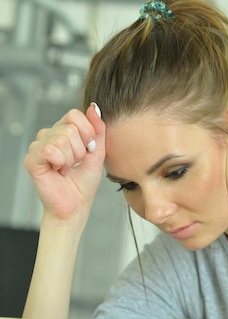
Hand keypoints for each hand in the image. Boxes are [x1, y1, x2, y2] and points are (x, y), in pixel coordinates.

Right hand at [24, 103, 104, 224]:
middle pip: (70, 128)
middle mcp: (49, 136)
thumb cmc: (84, 184)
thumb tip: (94, 106)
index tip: (88, 151)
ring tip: (66, 169)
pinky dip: (60, 163)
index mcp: (63, 132)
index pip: (75, 115)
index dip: (87, 133)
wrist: (76, 206)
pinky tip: (58, 171)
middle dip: (80, 151)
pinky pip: (49, 150)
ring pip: (61, 139)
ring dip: (71, 159)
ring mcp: (39, 146)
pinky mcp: (32, 159)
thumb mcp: (97, 153)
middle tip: (75, 165)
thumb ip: (98, 130)